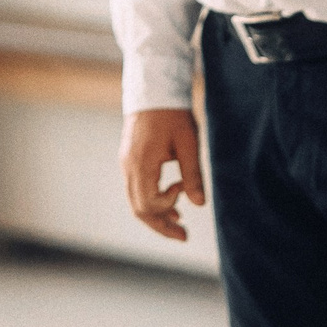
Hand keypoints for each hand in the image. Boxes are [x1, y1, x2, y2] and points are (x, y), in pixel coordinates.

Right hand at [120, 108, 204, 241]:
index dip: (168, 204)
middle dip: (161, 225)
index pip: (148, 203)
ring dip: (157, 215)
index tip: (183, 187)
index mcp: (141, 164)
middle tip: (184, 236)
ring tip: (179, 224)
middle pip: (139, 209)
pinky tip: (171, 203)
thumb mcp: (188, 142)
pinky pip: (137, 189)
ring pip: (136, 201)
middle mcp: (128, 167)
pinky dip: (152, 201)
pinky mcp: (130, 160)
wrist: (154, 89)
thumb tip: (199, 204)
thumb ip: (193, 174)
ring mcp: (126, 164)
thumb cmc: (172, 114)